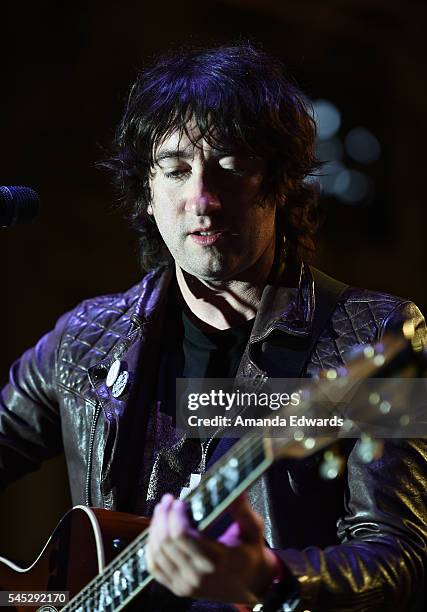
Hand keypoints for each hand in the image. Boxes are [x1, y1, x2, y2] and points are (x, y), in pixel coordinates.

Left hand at [145, 493, 279, 604]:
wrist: (250, 584)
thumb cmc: (250, 553)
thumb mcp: (253, 530)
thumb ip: (243, 511)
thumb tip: (237, 492)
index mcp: (216, 559)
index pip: (182, 535)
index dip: (175, 515)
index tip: (179, 501)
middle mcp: (198, 575)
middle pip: (166, 541)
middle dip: (163, 516)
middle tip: (168, 500)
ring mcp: (185, 584)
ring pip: (157, 553)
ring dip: (155, 528)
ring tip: (162, 511)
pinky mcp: (178, 588)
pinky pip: (155, 567)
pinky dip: (150, 548)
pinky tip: (156, 532)